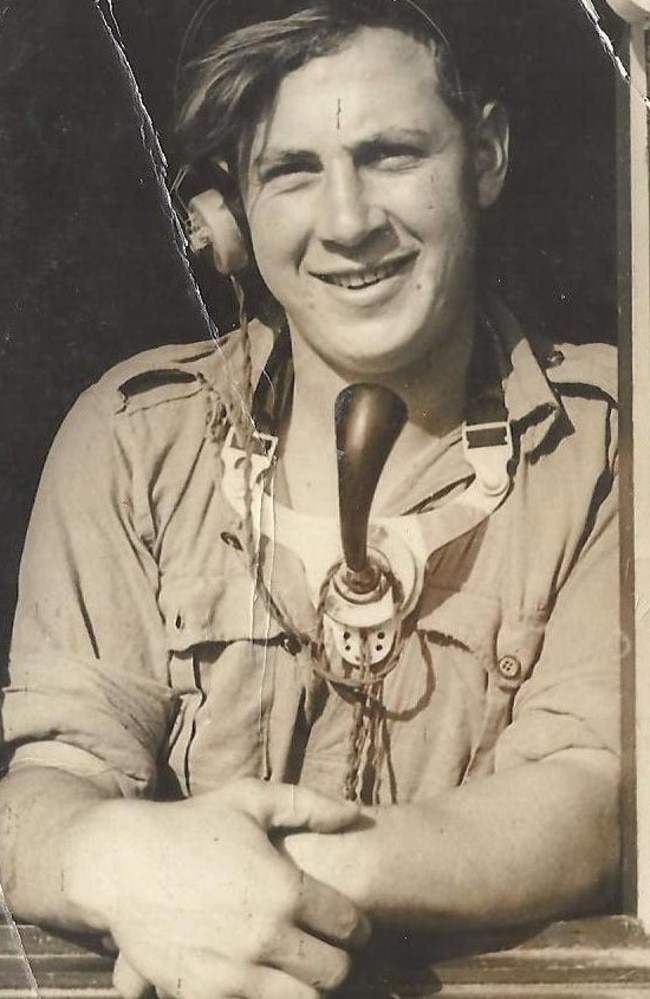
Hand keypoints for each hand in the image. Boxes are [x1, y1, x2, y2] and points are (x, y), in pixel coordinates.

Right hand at [63, 779, 369, 998]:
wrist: (122, 865)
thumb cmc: (190, 826)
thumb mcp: (250, 800)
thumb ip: (308, 804)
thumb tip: (356, 813)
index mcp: (284, 889)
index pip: (349, 925)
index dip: (357, 927)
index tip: (352, 927)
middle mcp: (266, 937)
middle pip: (333, 971)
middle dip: (338, 961)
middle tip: (328, 950)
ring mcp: (234, 973)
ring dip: (307, 988)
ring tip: (299, 970)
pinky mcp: (202, 995)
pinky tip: (261, 980)